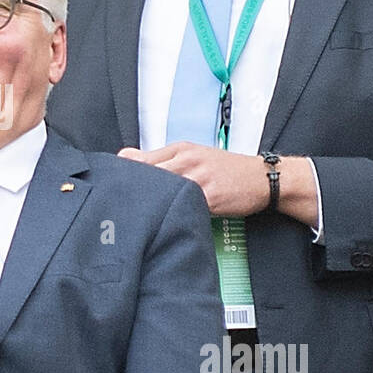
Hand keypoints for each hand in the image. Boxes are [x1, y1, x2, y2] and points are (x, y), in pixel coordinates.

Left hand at [119, 142, 268, 216]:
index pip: (141, 159)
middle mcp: (188, 161)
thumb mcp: (193, 155)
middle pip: (149, 173)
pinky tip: (162, 223)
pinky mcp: (211, 197)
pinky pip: (186, 205)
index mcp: (181, 149)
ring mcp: (200, 178)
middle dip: (132, 190)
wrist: (262, 178)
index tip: (111, 188)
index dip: (124, 175)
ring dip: (150, 203)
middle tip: (118, 208)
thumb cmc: (225, 169)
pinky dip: (173, 214)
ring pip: (165, 189)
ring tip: (135, 218)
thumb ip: (160, 158)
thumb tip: (124, 157)